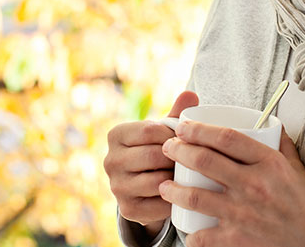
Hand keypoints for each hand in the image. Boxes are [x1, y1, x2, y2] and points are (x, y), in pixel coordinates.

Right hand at [104, 91, 198, 235]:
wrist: (145, 188)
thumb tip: (191, 94)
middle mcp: (110, 161)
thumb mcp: (163, 131)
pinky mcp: (128, 209)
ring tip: (189, 174)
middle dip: (177, 157)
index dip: (172, 135)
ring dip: (177, 179)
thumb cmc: (157, 149)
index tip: (186, 139)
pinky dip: (175, 199)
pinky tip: (183, 193)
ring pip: (157, 181)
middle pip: (153, 156)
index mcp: (116, 135)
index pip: (149, 131)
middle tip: (194, 159)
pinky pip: (159, 204)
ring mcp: (116, 187)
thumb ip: (177, 113)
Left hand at [158, 122, 304, 246]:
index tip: (183, 127)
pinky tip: (185, 227)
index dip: (198, 128)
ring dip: (171, 189)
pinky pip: (202, 236)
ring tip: (164, 185)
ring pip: (194, 197)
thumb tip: (262, 120)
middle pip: (204, 160)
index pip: (225, 137)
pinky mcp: (239, 241)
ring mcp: (244, 214)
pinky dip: (189, 233)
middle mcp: (254, 185)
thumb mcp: (296, 166)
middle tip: (168, 148)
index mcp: (268, 162)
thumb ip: (278, 142)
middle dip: (178, 150)